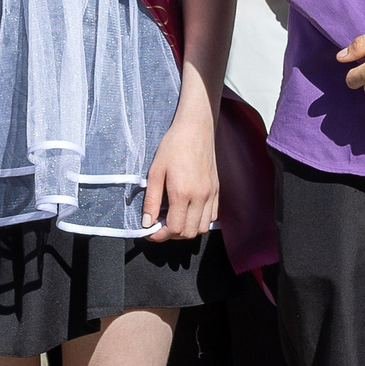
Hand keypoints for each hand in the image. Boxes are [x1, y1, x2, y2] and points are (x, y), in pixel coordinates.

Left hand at [144, 108, 219, 241]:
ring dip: (187, 229)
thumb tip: (147, 222)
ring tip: (173, 219)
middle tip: (160, 225)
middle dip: (172, 235)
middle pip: (189, 232)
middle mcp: (200, 197)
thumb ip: (151, 200)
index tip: (150, 232)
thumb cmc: (173, 146)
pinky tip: (187, 211)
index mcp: (182, 193)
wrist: (196, 130)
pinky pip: (212, 216)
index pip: (174, 228)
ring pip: (202, 227)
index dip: (160, 235)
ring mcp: (211, 194)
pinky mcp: (216, 190)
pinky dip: (199, 220)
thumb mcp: (155, 172)